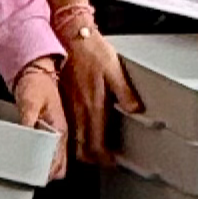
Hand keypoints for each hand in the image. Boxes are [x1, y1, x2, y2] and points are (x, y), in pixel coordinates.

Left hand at [12, 63, 69, 180]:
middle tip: (30, 176)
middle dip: (48, 174)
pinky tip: (32, 159)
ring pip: (58, 162)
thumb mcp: (29, 101)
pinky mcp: (51, 132)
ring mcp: (57, 134)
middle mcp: (61, 134)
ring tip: (29, 171)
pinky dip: (44, 160)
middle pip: (60, 167)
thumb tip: (26, 139)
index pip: (59, 162)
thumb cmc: (34, 84)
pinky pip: (51, 153)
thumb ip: (28, 120)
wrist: (36, 71)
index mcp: (60, 129)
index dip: (47, 172)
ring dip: (46, 168)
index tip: (34, 176)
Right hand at [63, 33, 141, 165]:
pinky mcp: (62, 100)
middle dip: (92, 159)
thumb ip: (125, 93)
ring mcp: (68, 107)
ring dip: (81, 150)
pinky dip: (72, 136)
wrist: (71, 38)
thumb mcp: (115, 69)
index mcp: (93, 105)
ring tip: (93, 150)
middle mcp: (79, 110)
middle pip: (82, 148)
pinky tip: (80, 132)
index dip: (104, 158)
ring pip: (72, 140)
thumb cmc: (92, 51)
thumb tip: (135, 109)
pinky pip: (66, 127)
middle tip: (103, 159)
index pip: (97, 143)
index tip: (111, 160)